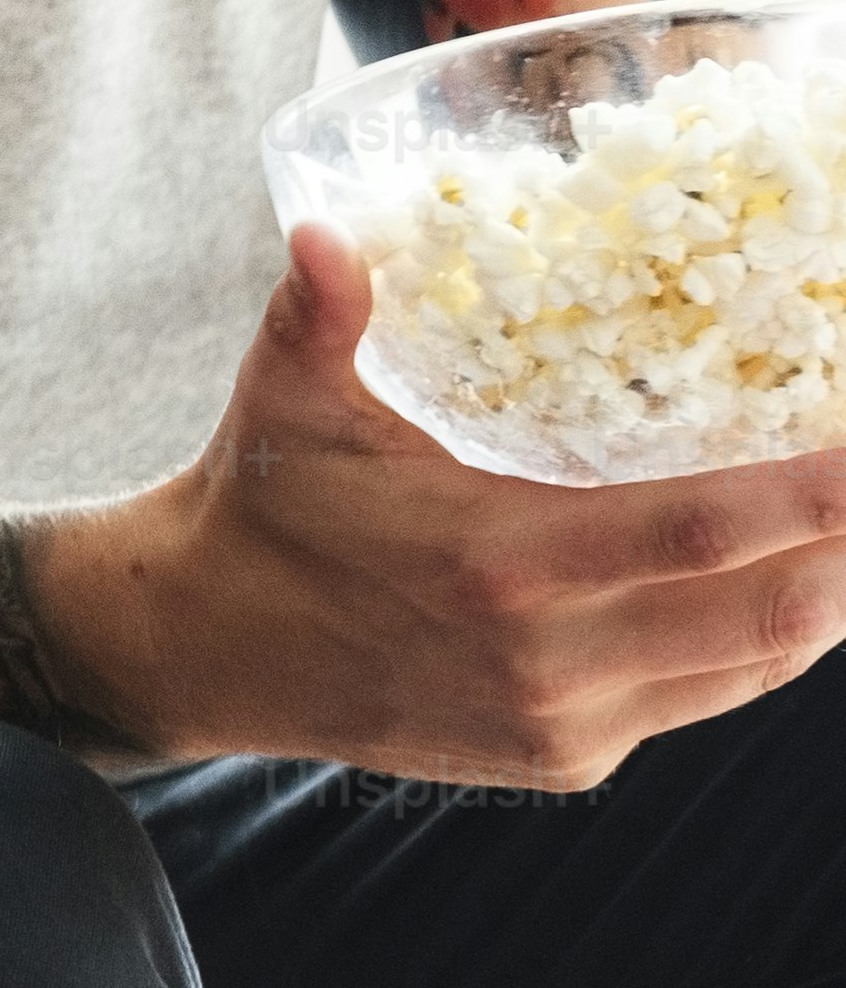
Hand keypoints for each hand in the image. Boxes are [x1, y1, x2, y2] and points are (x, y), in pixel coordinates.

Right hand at [42, 224, 845, 781]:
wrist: (205, 648)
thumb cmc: (262, 505)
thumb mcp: (285, 400)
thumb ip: (319, 312)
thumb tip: (330, 229)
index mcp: (496, 559)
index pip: (704, 530)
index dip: (814, 496)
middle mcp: (548, 656)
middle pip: (770, 614)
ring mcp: (566, 721)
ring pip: (755, 668)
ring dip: (829, 600)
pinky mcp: (567, 758)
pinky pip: (703, 699)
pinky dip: (764, 644)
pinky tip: (788, 588)